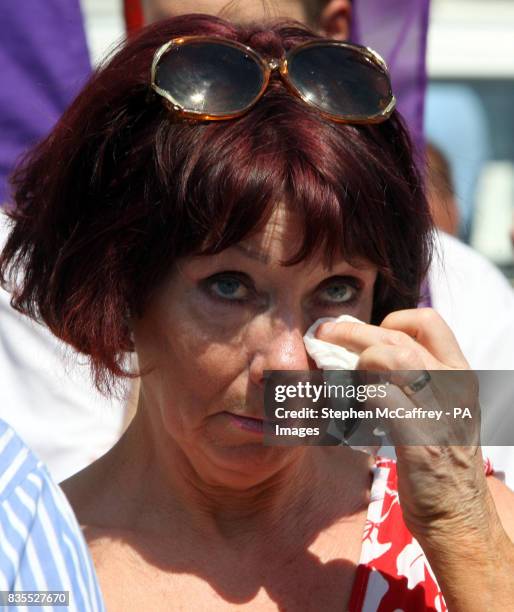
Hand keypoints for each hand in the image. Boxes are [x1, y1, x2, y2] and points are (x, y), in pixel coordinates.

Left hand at [316, 308, 486, 537]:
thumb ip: (416, 379)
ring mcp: (440, 412)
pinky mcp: (423, 441)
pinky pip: (383, 398)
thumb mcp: (442, 407)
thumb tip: (367, 353)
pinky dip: (361, 395)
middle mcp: (454, 386)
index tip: (366, 332)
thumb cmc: (441, 459)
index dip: (392, 319)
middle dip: (352, 332)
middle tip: (324, 334)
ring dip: (358, 360)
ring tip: (343, 375)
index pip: (428, 322)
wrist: (458, 515)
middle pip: (397, 337)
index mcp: (459, 374)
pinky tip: (352, 407)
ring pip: (392, 358)